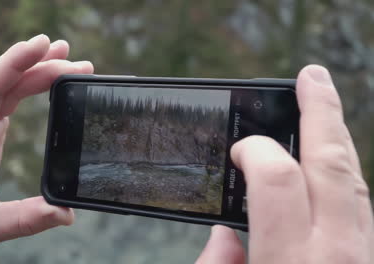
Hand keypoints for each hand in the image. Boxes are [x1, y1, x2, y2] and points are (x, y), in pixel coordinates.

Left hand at [0, 34, 93, 250]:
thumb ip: (23, 220)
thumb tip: (65, 212)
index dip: (12, 63)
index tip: (40, 44)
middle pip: (5, 82)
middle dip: (39, 66)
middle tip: (78, 63)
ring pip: (9, 86)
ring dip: (38, 70)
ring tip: (70, 59)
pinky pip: (11, 98)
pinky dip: (32, 84)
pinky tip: (50, 79)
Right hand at [196, 65, 372, 263]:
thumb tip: (223, 236)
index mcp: (288, 258)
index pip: (276, 175)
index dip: (255, 149)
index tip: (240, 151)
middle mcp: (334, 250)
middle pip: (330, 161)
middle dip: (321, 112)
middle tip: (313, 79)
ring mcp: (364, 252)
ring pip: (355, 177)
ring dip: (337, 136)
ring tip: (323, 108)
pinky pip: (362, 202)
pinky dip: (345, 172)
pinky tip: (331, 162)